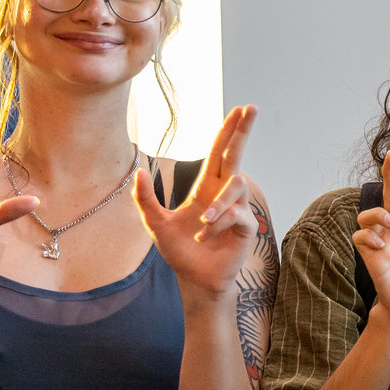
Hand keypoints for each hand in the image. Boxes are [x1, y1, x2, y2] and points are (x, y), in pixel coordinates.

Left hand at [136, 106, 268, 300]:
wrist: (194, 280)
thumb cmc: (179, 252)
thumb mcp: (155, 223)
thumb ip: (145, 199)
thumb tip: (139, 170)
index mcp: (206, 189)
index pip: (219, 154)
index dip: (228, 131)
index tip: (240, 110)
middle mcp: (225, 195)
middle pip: (236, 155)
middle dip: (242, 131)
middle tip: (250, 108)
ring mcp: (238, 210)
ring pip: (236, 187)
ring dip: (218, 205)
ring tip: (202, 225)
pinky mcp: (246, 228)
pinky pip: (235, 215)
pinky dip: (216, 226)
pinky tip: (205, 238)